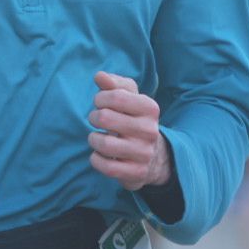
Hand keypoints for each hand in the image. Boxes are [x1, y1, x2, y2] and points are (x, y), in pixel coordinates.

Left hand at [88, 72, 171, 189]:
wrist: (154, 156)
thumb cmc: (134, 119)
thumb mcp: (129, 98)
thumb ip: (114, 84)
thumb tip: (99, 76)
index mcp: (150, 108)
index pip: (116, 97)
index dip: (100, 98)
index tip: (100, 103)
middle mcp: (150, 130)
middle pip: (105, 118)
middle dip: (94, 117)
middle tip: (97, 120)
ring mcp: (144, 153)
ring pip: (105, 144)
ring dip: (94, 139)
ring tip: (97, 138)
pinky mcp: (137, 173)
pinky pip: (107, 167)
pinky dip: (96, 159)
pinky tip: (99, 155)